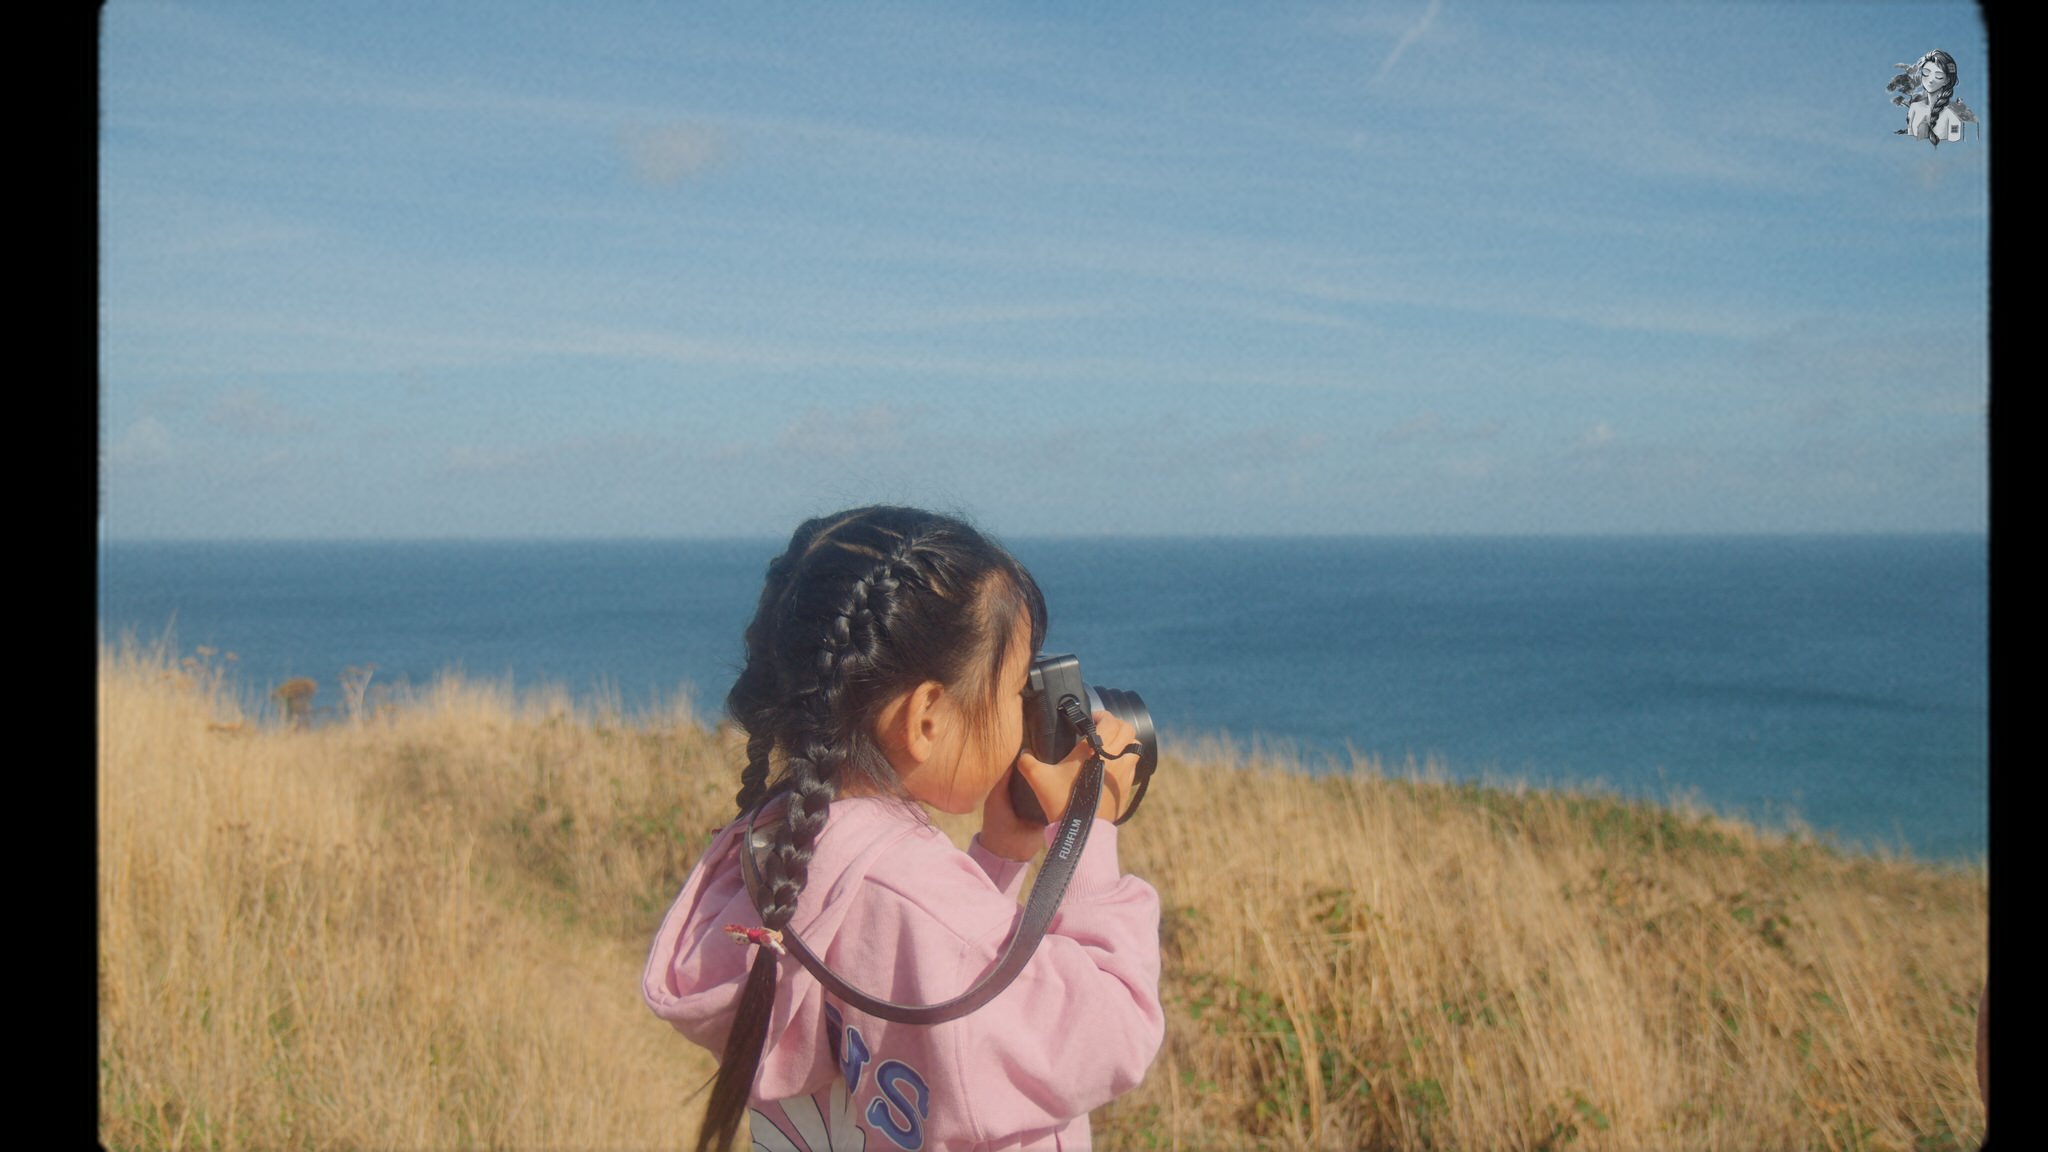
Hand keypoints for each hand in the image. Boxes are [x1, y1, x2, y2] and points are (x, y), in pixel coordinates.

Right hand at [979, 711, 1141, 860]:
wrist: (1081, 831)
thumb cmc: (1061, 801)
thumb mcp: (1038, 778)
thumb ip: (1027, 760)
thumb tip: (1022, 751)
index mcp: (1096, 749)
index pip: (1110, 721)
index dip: (1102, 715)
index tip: (1092, 718)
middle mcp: (1116, 758)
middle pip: (1128, 730)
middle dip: (1116, 725)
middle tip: (1102, 729)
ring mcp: (1126, 774)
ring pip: (1136, 748)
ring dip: (1125, 742)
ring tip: (1110, 747)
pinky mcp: (1128, 789)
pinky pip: (1134, 767)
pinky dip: (1127, 761)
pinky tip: (1113, 768)